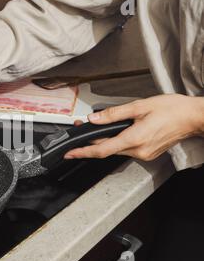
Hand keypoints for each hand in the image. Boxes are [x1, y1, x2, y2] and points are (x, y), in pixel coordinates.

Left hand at [65, 94, 203, 160]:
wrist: (193, 117)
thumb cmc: (172, 109)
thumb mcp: (140, 106)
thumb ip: (114, 114)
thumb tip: (94, 119)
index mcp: (135, 138)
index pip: (101, 149)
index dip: (83, 152)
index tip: (70, 153)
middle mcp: (138, 150)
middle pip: (107, 149)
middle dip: (91, 141)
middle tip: (82, 129)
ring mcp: (143, 154)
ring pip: (116, 150)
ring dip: (104, 141)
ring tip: (97, 128)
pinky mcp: (147, 154)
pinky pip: (126, 149)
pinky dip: (117, 142)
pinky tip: (117, 132)